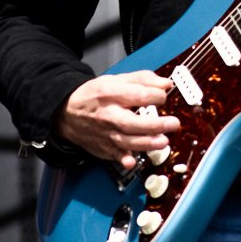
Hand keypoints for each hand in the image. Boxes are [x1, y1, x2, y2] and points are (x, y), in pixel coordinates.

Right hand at [56, 70, 179, 169]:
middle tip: (173, 124)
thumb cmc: (96, 95)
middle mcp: (108, 115)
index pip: (138, 95)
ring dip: (145, 143)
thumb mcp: (117, 79)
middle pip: (131, 122)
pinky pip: (114, 155)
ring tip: (163, 142)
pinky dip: (123, 159)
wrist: (67, 112)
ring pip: (126, 141)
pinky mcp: (103, 147)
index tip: (164, 96)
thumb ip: (143, 79)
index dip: (156, 96)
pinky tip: (132, 162)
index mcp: (112, 94)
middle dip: (154, 125)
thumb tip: (166, 84)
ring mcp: (105, 133)